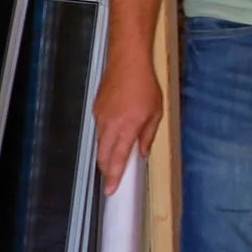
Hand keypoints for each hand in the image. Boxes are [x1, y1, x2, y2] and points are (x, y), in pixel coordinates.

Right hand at [92, 53, 162, 193]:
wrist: (127, 62)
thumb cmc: (144, 85)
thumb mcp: (155, 113)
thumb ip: (148, 135)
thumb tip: (142, 151)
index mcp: (127, 127)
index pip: (117, 159)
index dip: (113, 177)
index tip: (111, 189)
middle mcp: (110, 125)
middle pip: (103, 155)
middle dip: (107, 169)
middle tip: (112, 178)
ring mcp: (101, 117)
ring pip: (100, 143)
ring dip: (106, 153)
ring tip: (114, 160)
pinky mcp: (96, 109)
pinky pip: (99, 129)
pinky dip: (105, 137)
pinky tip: (113, 135)